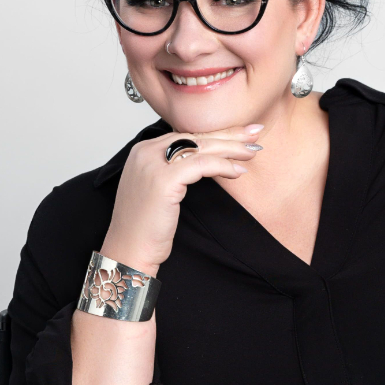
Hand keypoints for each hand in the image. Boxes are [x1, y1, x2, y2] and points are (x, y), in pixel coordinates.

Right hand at [102, 125, 263, 273]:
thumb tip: (205, 163)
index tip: (239, 134)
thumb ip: (174, 171)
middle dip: (228, 134)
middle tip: (255, 133)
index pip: (185, 135)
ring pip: (200, 147)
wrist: (129, 251)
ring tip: (253, 152)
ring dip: (230, 148)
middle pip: (194, 136)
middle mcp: (145, 152)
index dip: (215, 133)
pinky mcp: (163, 180)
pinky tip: (237, 171)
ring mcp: (152, 164)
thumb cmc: (146, 229)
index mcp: (143, 151)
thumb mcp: (159, 191)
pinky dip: (222, 166)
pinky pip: (201, 165)